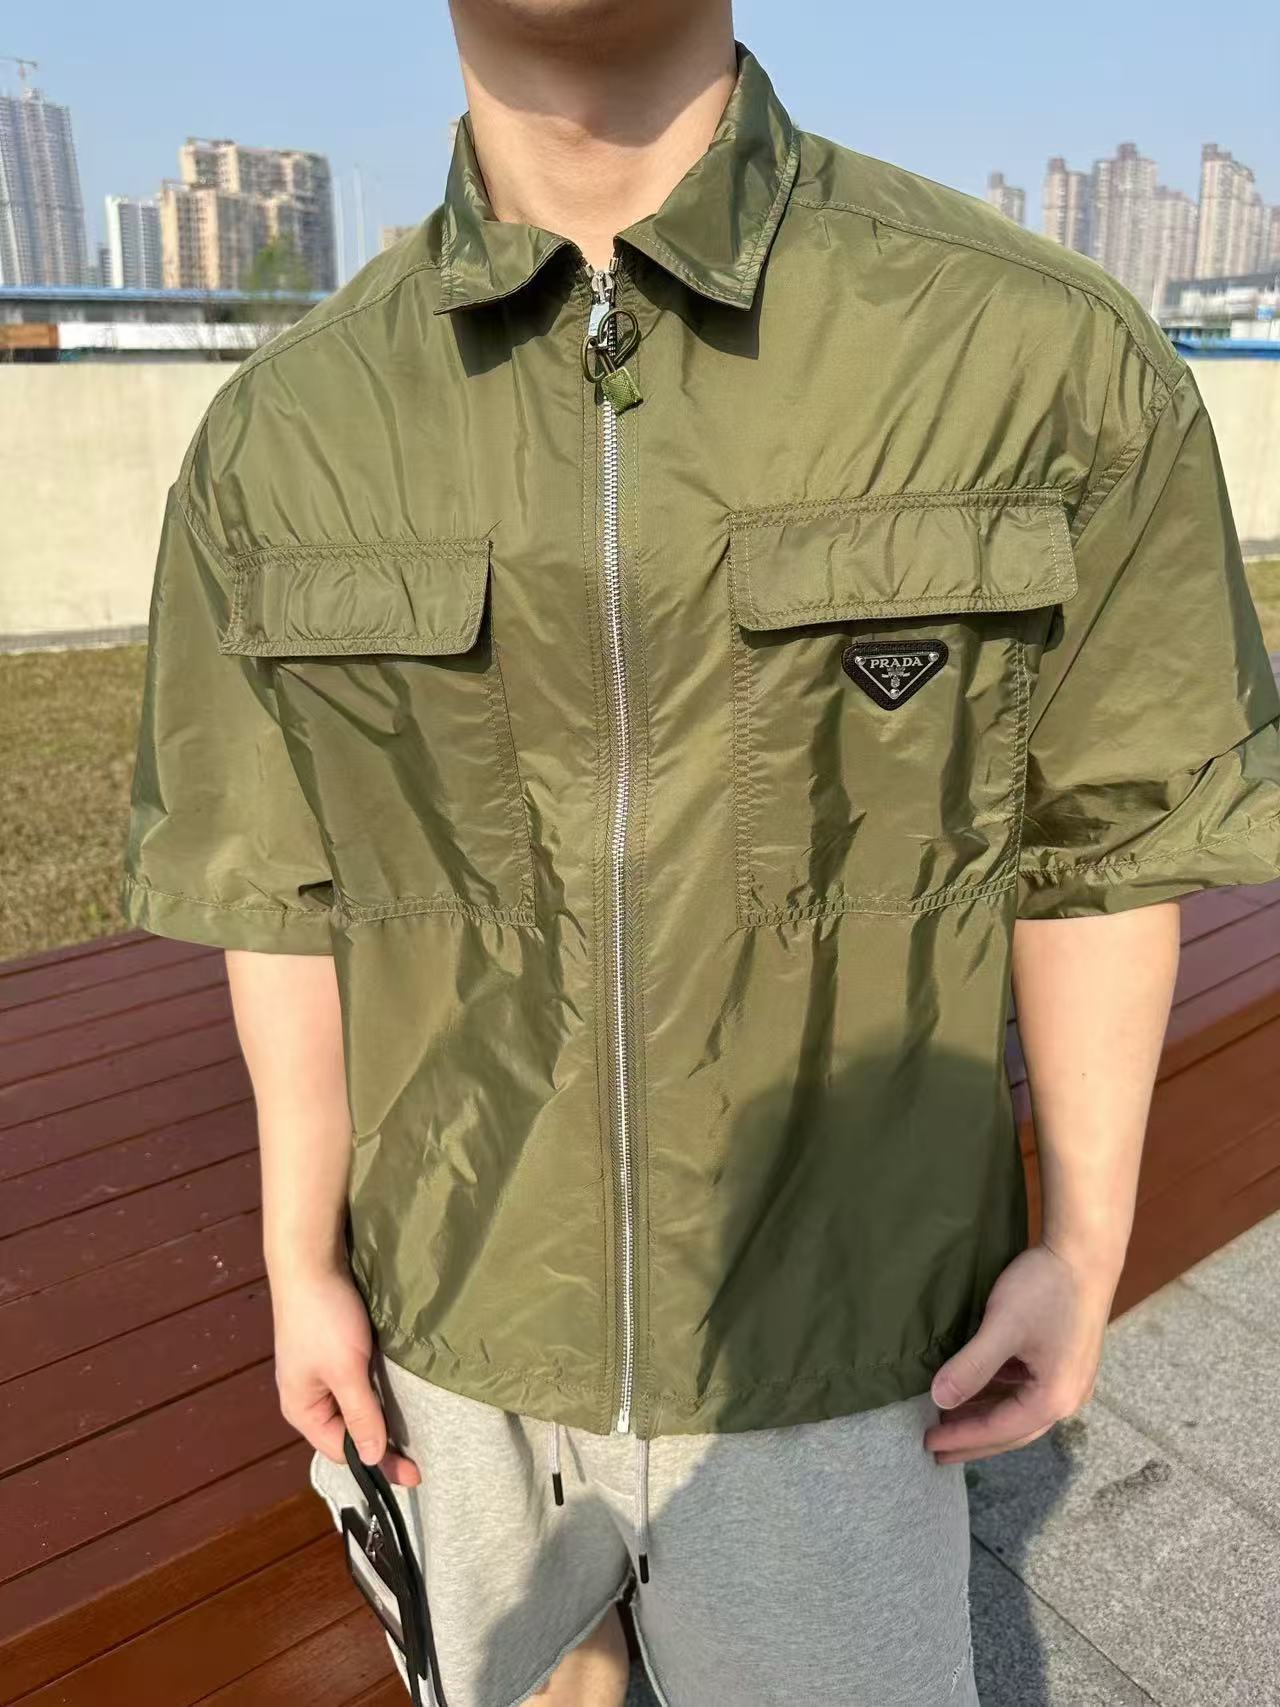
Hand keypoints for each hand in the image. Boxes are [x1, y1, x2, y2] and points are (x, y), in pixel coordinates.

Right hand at [270, 1261, 420, 1487]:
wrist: (310, 1261)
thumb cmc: (324, 1319)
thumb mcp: (347, 1370)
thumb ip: (361, 1414)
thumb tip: (372, 1459)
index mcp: (302, 1409)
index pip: (343, 1450)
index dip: (379, 1462)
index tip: (416, 1471)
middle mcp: (307, 1396)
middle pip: (347, 1432)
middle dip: (380, 1442)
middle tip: (419, 1456)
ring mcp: (318, 1372)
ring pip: (353, 1407)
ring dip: (379, 1416)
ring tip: (412, 1430)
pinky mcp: (331, 1350)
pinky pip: (355, 1383)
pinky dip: (375, 1392)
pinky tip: (395, 1392)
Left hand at [923, 1242, 1115, 1463]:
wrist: (1086, 1253)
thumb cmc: (1046, 1288)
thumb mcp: (1002, 1326)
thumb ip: (972, 1366)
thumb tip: (939, 1400)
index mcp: (1054, 1398)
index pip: (999, 1430)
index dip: (962, 1437)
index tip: (929, 1444)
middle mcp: (1067, 1397)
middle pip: (1013, 1430)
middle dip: (974, 1439)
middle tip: (937, 1449)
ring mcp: (1069, 1379)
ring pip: (1020, 1411)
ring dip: (986, 1417)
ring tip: (950, 1420)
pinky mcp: (1065, 1360)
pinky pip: (1027, 1390)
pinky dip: (999, 1396)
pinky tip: (978, 1389)